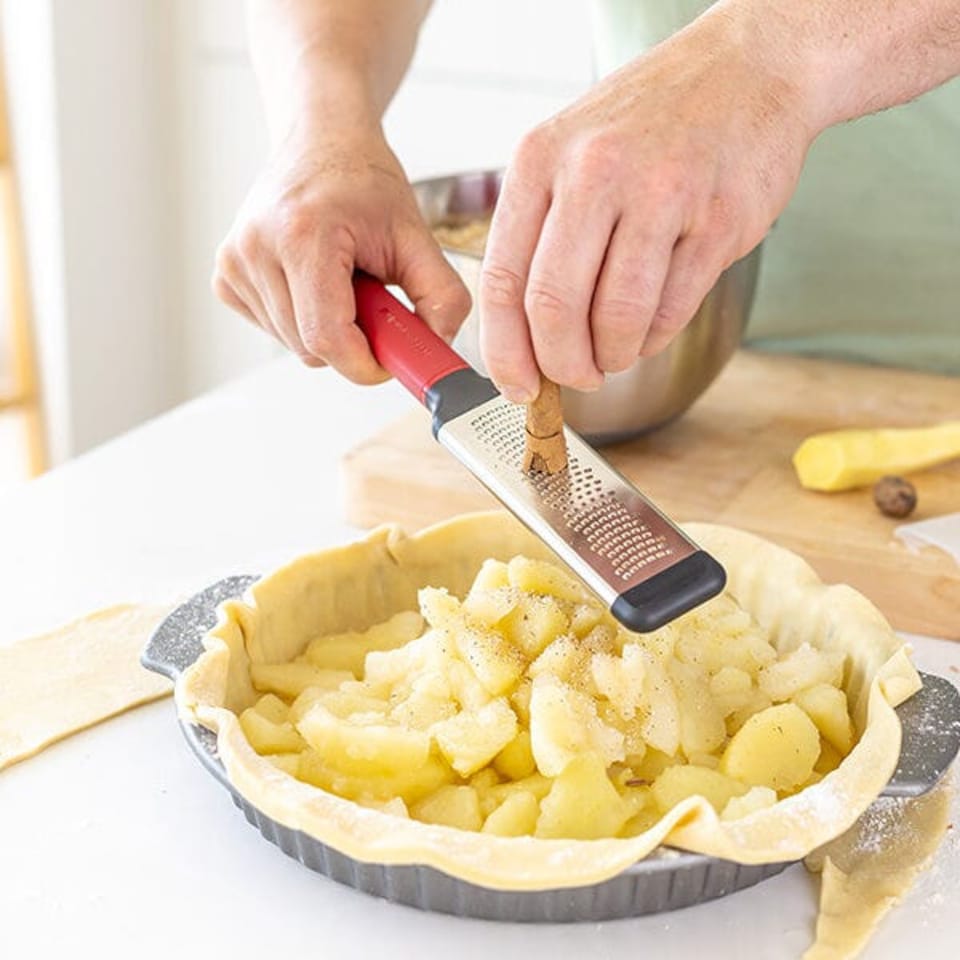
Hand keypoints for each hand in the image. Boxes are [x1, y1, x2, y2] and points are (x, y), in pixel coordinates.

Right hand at [213, 124, 470, 382]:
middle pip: (310, 348)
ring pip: (292, 344)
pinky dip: (301, 319)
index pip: (326, 338)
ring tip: (341, 280)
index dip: (363, 363)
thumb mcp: (417, 234)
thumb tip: (438, 349)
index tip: (388, 360)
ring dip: (327, 328)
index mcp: (303, 234)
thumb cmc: (364, 182)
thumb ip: (441, 296)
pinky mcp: (225, 276)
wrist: (321, 142)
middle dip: (351, 341)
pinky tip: (312, 281)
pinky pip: (273, 330)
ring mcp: (234, 262)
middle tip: (372, 299)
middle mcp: (257, 247)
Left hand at [478, 9, 814, 402]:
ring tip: (616, 353)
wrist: (749, 68)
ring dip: (613, 356)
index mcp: (541, 160)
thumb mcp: (570, 153)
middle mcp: (594, 172)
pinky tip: (650, 326)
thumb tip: (522, 339)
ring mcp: (661, 194)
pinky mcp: (717, 221)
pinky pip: (670, 311)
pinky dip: (654, 337)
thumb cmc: (649, 124)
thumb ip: (539, 235)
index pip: (502, 280)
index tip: (518, 386)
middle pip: (554, 308)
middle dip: (563, 365)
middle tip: (577, 378)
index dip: (505, 351)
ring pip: (616, 319)